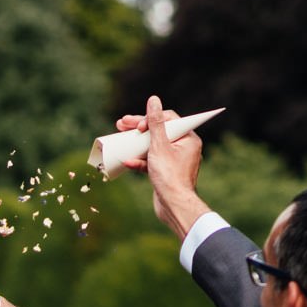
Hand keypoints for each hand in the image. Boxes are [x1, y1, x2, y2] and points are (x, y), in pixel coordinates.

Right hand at [115, 94, 213, 239]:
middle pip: (158, 131)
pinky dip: (139, 160)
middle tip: (121, 124)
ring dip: (135, 143)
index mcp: (188, 139)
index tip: (136, 126)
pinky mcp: (165, 172)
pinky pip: (151, 161)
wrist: (173, 206)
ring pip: (152, 146)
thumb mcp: (159, 145)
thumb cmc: (170, 176)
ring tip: (119, 136)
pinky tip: (126, 161)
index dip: (150, 118)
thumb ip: (156, 122)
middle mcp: (183, 147)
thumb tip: (154, 100)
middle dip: (138, 128)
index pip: (168, 119)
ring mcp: (173, 160)